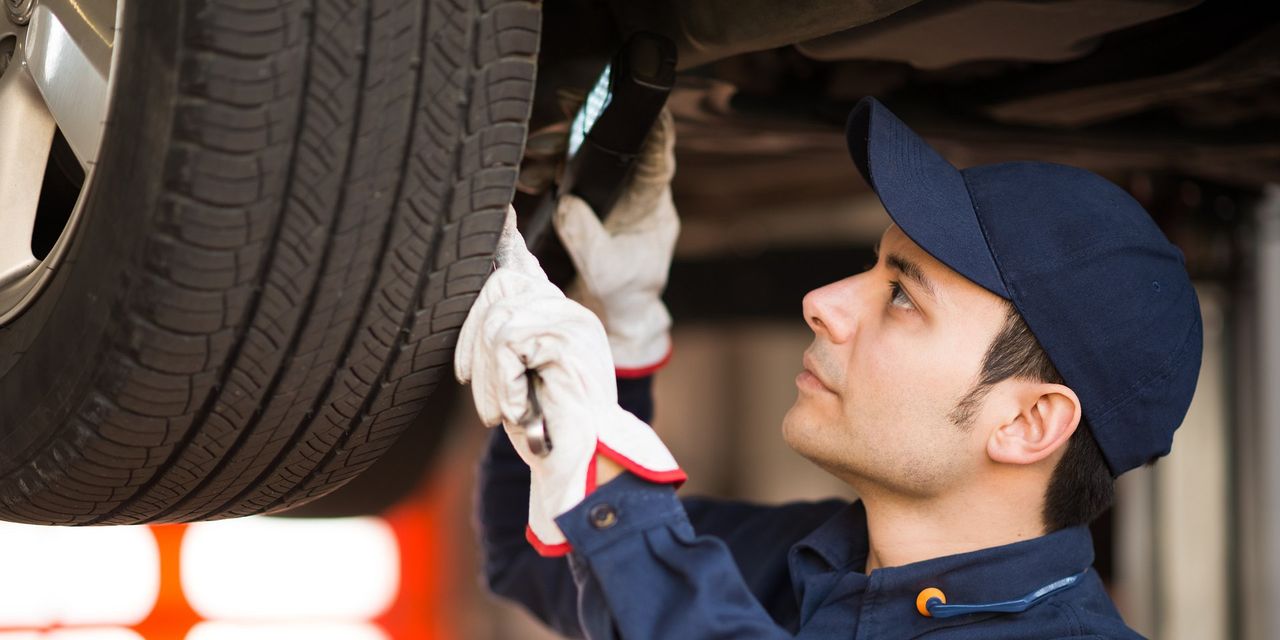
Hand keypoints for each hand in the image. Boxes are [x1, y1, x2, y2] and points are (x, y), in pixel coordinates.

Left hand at [455, 206, 684, 555]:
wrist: (582, 466)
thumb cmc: (548, 428)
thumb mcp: (515, 377)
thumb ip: (502, 340)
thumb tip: (480, 302)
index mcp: (555, 316)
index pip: (523, 264)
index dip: (504, 239)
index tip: (497, 212)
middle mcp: (567, 309)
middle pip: (496, 287)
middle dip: (472, 345)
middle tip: (488, 403)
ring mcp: (572, 320)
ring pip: (497, 319)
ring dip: (490, 377)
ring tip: (508, 411)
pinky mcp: (569, 336)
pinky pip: (507, 341)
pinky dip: (504, 382)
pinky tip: (521, 408)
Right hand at [554, 109, 678, 374]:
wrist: (609, 319)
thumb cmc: (620, 297)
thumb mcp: (605, 272)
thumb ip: (587, 239)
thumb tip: (566, 203)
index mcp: (652, 207)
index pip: (657, 159)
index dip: (651, 129)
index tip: (637, 105)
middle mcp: (633, 194)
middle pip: (614, 149)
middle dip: (584, 133)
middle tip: (553, 129)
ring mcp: (608, 197)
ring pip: (586, 159)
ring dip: (558, 152)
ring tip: (533, 157)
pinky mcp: (585, 204)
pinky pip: (566, 177)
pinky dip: (547, 171)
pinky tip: (529, 176)